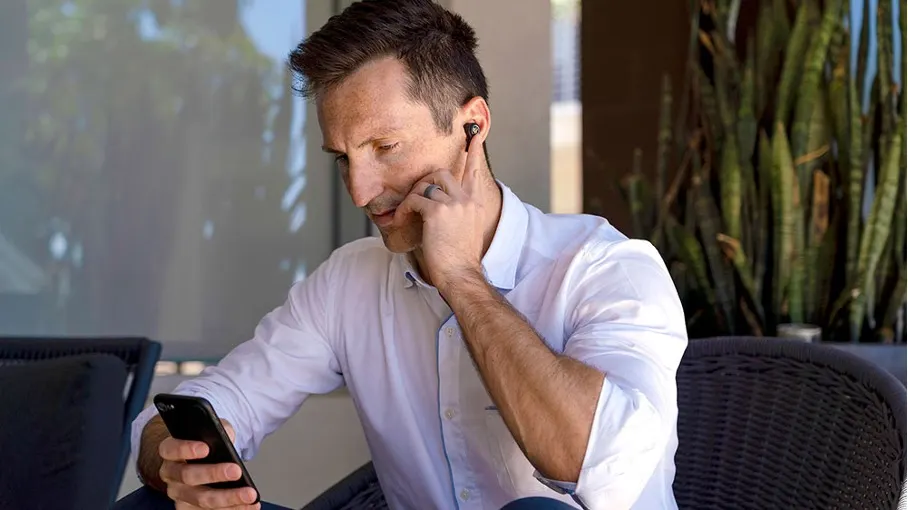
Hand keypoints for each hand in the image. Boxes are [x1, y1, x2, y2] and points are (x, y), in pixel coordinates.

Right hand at [157, 420, 259, 509]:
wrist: (202, 461)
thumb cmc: (206, 444)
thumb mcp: (212, 431)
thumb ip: (219, 430)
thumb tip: (228, 437)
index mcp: (170, 452)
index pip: (171, 449)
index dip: (186, 449)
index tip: (206, 448)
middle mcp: (171, 474)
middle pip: (188, 476)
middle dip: (214, 474)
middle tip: (236, 471)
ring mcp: (180, 495)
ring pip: (201, 499)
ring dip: (228, 498)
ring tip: (249, 494)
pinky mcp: (190, 509)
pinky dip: (233, 509)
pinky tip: (250, 505)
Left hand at [393, 134, 490, 290]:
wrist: (460, 274)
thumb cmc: (458, 259)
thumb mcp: (463, 231)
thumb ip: (455, 213)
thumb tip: (433, 205)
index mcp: (475, 203)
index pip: (474, 171)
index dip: (473, 151)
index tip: (473, 135)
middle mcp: (467, 199)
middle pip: (441, 173)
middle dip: (424, 181)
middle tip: (414, 198)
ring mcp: (453, 203)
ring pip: (425, 185)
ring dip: (412, 197)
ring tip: (408, 214)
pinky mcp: (437, 211)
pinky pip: (414, 199)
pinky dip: (404, 209)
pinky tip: (402, 220)